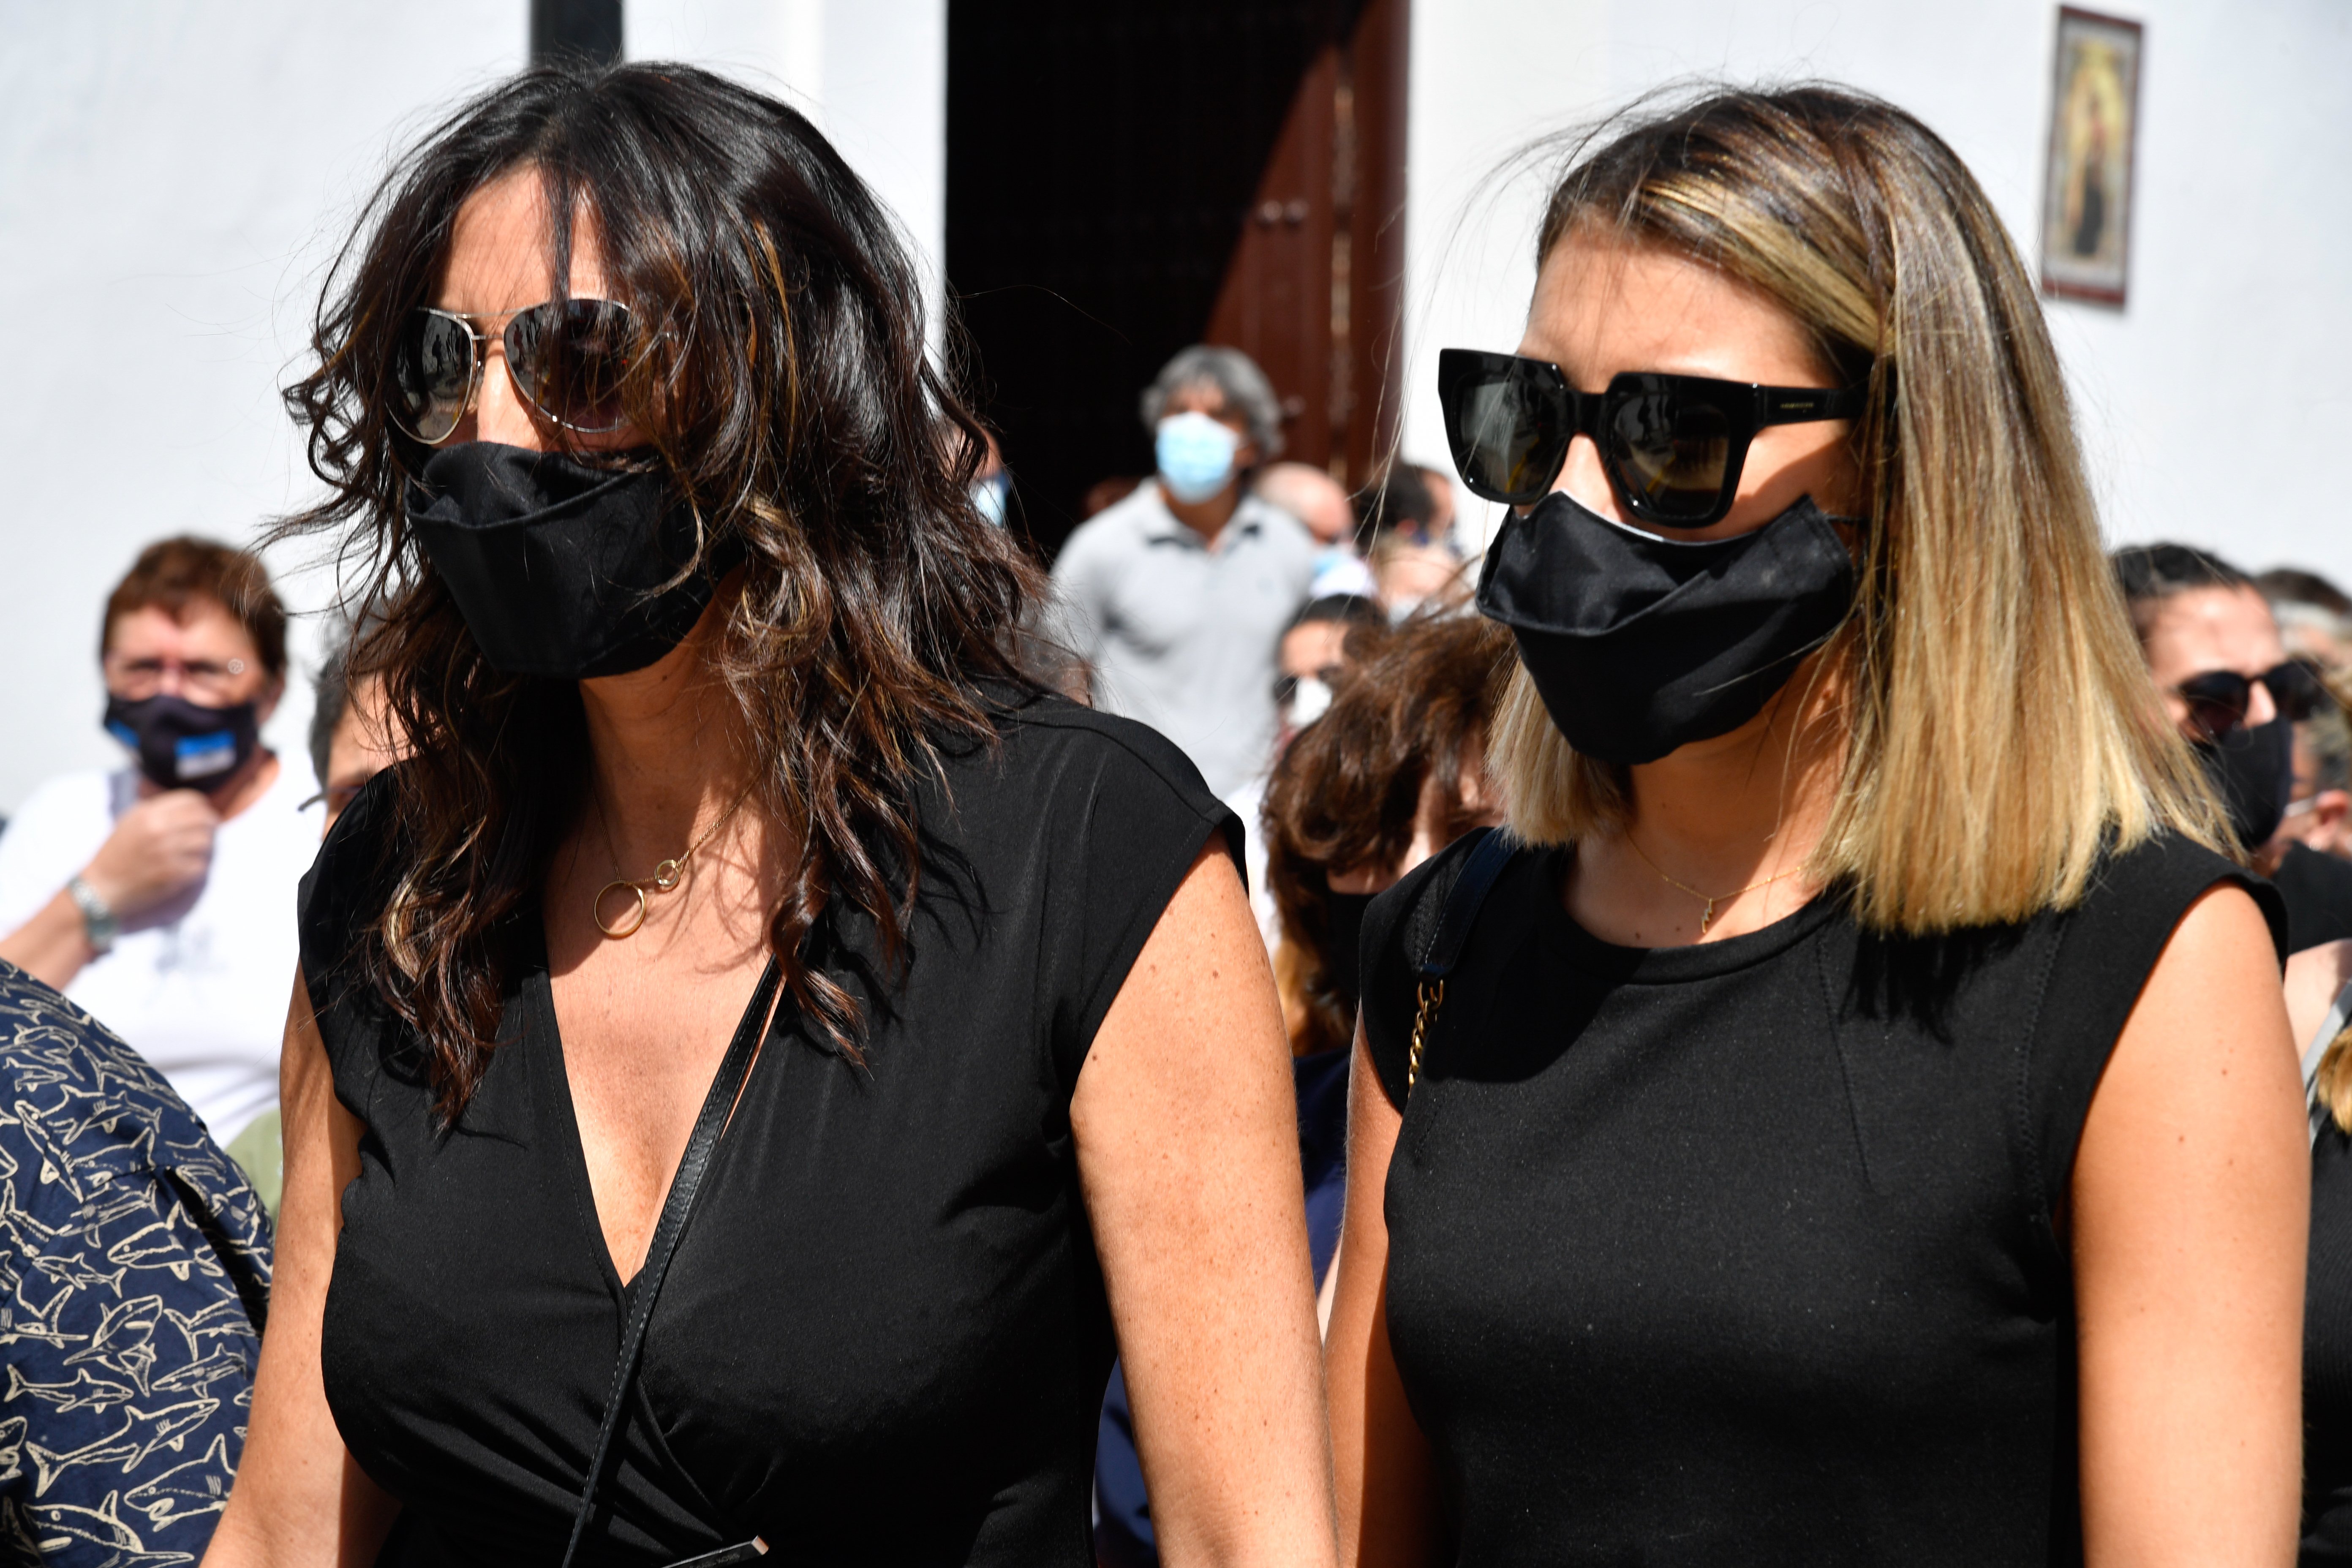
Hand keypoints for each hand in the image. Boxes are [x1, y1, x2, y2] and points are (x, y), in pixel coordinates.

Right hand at [80, 790, 220, 918]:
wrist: (101, 887)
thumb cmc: (117, 855)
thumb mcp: (130, 822)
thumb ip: (158, 811)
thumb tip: (192, 806)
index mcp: (147, 813)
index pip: (192, 800)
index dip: (202, 808)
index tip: (203, 816)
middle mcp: (157, 829)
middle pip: (203, 819)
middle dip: (209, 826)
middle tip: (207, 834)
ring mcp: (166, 851)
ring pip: (205, 841)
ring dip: (205, 848)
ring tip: (196, 852)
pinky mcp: (172, 873)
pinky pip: (200, 865)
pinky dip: (197, 867)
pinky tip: (188, 869)